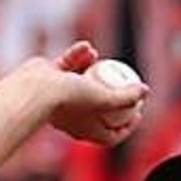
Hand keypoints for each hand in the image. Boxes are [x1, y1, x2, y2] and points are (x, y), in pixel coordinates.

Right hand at [27, 40, 146, 146]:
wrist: (35, 90)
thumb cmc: (71, 99)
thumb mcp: (106, 99)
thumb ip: (127, 97)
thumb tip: (145, 90)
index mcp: (87, 130)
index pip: (112, 134)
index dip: (128, 124)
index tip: (138, 109)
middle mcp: (74, 116)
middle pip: (99, 107)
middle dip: (113, 92)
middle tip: (124, 82)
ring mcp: (60, 97)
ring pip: (82, 82)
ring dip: (93, 68)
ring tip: (100, 59)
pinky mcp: (50, 79)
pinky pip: (67, 65)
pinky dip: (77, 55)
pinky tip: (87, 47)